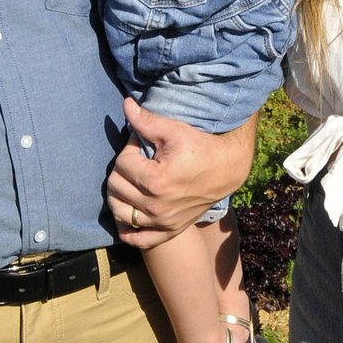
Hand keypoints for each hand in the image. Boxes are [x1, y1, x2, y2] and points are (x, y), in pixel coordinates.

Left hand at [106, 97, 254, 246]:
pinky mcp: (168, 231)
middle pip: (116, 186)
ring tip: (132, 180)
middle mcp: (156, 206)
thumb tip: (125, 104)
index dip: (129, 149)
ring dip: (119, 194)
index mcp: (155, 181)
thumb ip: (146, 121)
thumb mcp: (174, 130)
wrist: (226, 170)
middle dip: (123, 169)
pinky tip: (130, 211)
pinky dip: (127, 229)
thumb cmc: (200, 146)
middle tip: (138, 160)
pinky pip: (138, 239)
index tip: (141, 144)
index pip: (121, 164)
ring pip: (120, 212)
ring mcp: (162, 222)